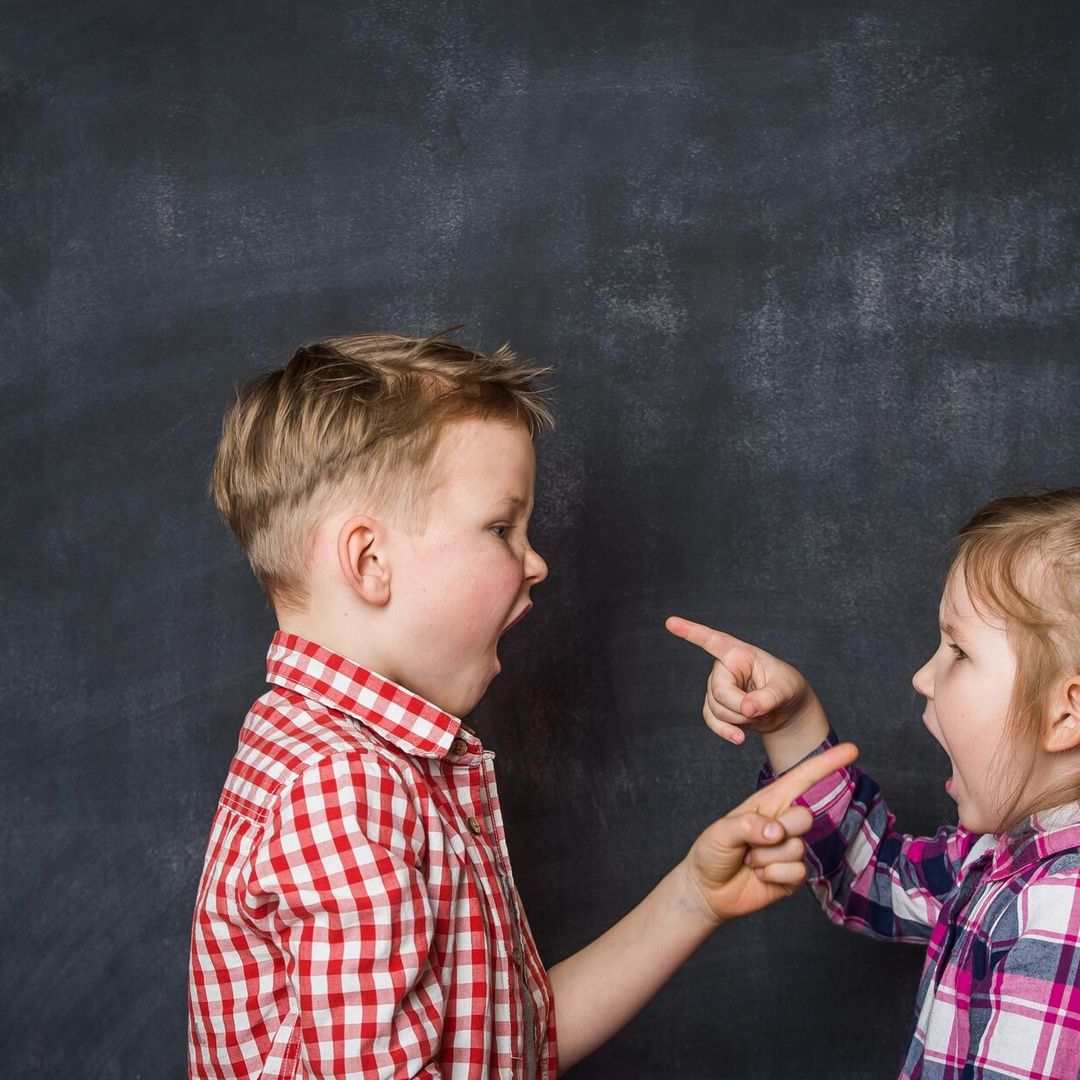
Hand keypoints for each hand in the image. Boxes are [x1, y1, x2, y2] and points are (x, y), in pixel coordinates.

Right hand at [666, 616, 820, 744]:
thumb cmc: (787, 689)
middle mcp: (723, 668)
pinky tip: (739, 738)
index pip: (712, 641)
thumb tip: (747, 709)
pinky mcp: (715, 705)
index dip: (690, 632)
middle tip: (763, 712)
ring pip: (716, 709)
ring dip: (740, 720)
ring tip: (760, 715)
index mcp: (739, 653)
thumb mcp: (786, 689)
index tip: (670, 622)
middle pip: (719, 692)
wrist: (786, 710)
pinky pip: (711, 720)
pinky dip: (725, 731)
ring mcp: (716, 687)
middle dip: (741, 708)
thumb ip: (769, 697)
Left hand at [684, 741, 857, 922]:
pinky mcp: (794, 875)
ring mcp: (791, 849)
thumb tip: (778, 832)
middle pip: (805, 817)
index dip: (826, 764)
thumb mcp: (722, 831)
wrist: (709, 890)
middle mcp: (783, 822)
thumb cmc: (712, 851)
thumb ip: (748, 826)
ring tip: (749, 860)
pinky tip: (758, 876)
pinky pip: (797, 872)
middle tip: (751, 843)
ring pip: (797, 848)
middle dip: (779, 831)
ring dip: (766, 858)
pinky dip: (772, 876)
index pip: (802, 779)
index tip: (852, 749)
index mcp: (768, 802)